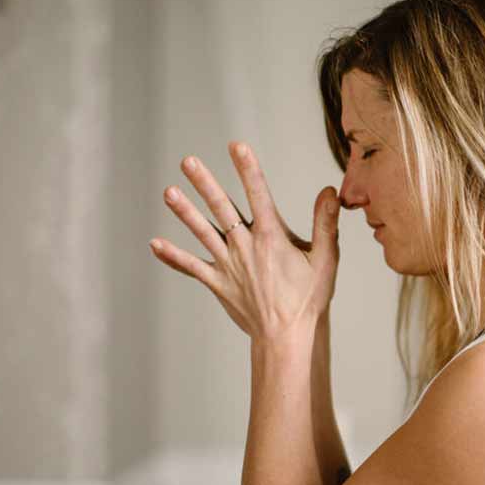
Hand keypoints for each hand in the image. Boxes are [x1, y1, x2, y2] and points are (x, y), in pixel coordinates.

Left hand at [149, 141, 340, 340]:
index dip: (248, 168)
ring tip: (168, 192)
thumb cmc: (308, 299)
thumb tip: (329, 191)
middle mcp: (245, 247)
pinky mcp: (218, 283)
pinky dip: (173, 257)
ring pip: (202, 232)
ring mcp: (228, 265)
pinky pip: (192, 267)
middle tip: (188, 161)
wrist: (285, 337)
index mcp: (272, 237)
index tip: (237, 146)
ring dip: (185, 211)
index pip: (258, 194)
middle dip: (205, 182)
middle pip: (222, 208)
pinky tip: (155, 244)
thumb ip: (326, 223)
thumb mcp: (326, 259)